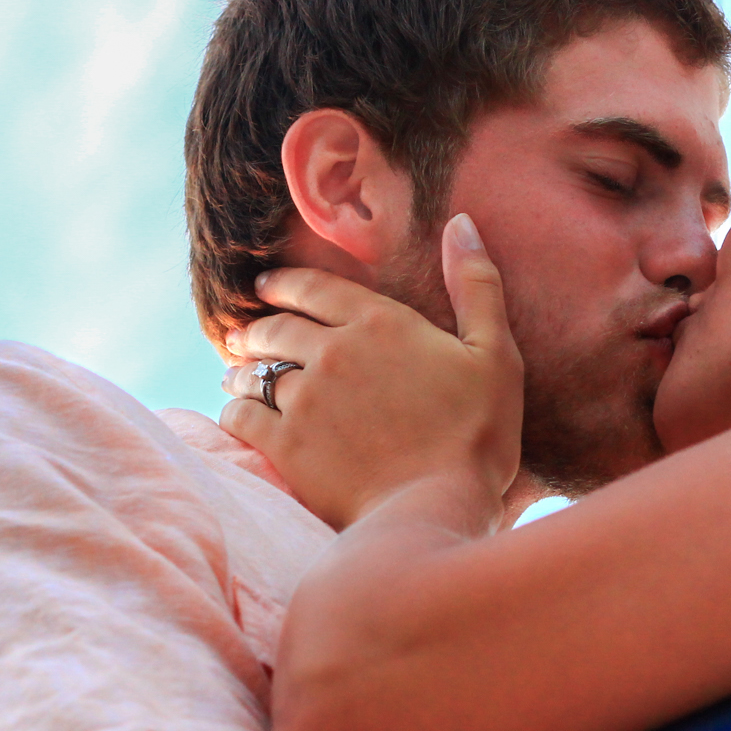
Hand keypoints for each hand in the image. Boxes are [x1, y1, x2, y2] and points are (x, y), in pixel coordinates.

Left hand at [219, 213, 522, 529]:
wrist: (436, 507)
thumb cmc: (477, 435)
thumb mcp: (495, 354)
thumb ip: (476, 285)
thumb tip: (462, 222)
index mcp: (380, 323)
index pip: (315, 288)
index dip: (286, 283)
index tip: (267, 286)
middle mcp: (332, 352)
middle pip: (277, 327)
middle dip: (258, 327)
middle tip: (247, 332)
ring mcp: (304, 399)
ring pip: (255, 371)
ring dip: (243, 369)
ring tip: (236, 373)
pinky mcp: (286, 446)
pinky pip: (242, 416)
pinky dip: (235, 410)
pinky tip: (236, 413)